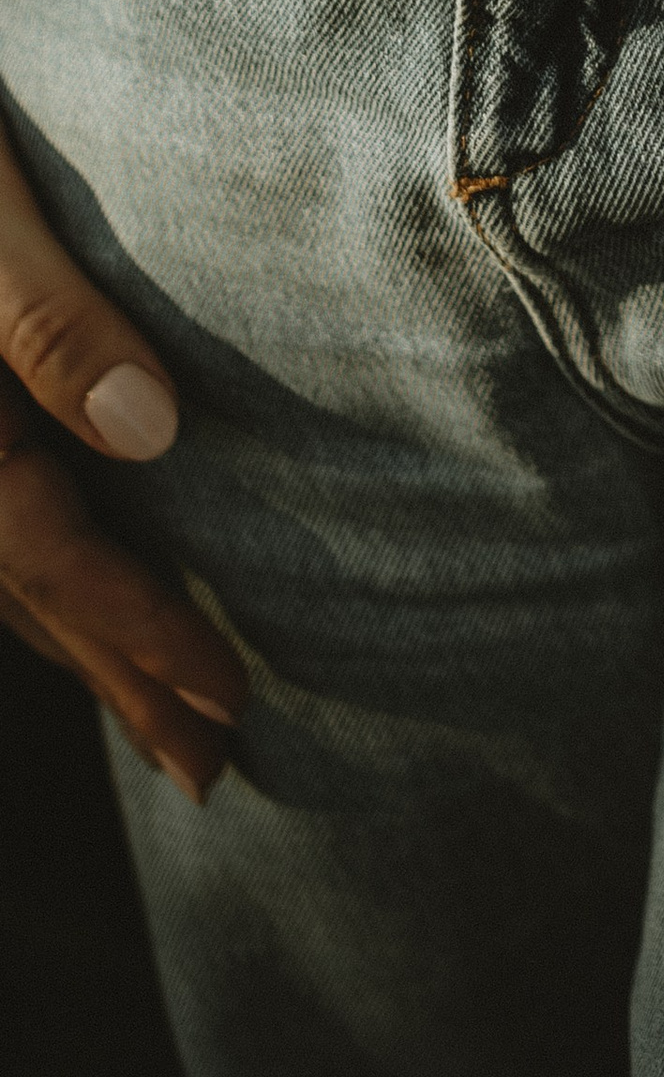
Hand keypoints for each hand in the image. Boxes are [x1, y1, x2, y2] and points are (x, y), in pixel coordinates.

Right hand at [0, 121, 246, 798]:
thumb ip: (48, 310)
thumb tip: (147, 435)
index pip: (43, 549)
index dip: (135, 631)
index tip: (229, 704)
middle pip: (17, 580)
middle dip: (113, 672)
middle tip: (208, 766)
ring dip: (75, 634)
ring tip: (155, 705)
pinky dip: (36, 565)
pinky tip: (73, 576)